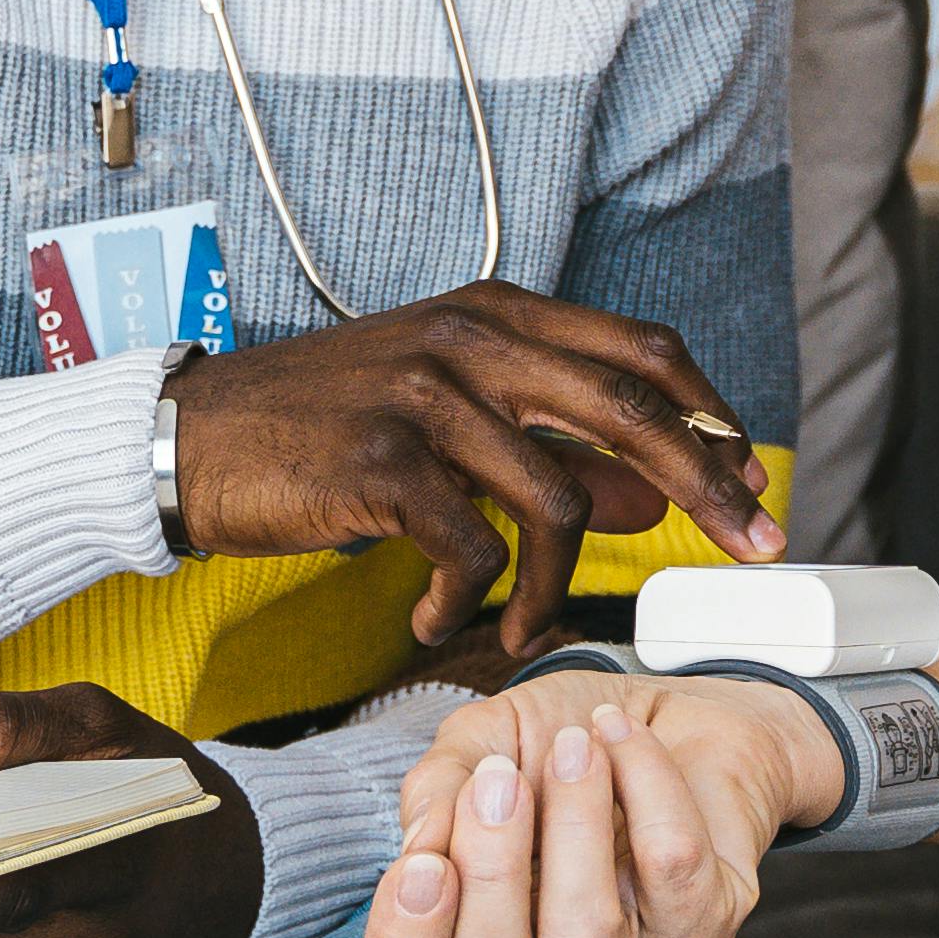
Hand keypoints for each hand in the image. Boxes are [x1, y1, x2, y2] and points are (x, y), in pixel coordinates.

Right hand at [163, 284, 783, 660]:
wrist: (188, 442)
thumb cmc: (321, 433)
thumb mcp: (446, 423)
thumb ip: (548, 448)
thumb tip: (652, 492)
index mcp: (495, 314)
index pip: (642, 349)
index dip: (709, 417)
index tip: (749, 483)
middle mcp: (470, 338)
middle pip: (630, 405)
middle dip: (705, 484)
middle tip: (750, 547)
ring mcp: (426, 395)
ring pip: (555, 496)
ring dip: (557, 581)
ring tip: (522, 623)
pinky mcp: (382, 461)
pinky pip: (474, 547)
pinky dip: (474, 599)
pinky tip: (442, 618)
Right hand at [356, 667, 827, 937]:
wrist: (676, 713)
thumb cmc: (563, 739)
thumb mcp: (480, 742)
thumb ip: (437, 786)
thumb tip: (422, 842)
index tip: (422, 865)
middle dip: (489, 872)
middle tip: (498, 779)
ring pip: (583, 933)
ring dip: (573, 821)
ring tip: (576, 744)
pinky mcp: (703, 932)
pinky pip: (669, 865)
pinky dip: (644, 781)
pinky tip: (623, 734)